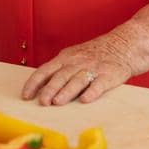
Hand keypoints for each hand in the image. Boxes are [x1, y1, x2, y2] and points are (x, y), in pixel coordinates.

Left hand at [21, 31, 141, 105]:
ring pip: (77, 80)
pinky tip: (86, 100)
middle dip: (49, 89)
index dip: (34, 83)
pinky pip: (99, 84)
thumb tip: (39, 89)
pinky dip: (92, 92)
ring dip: (66, 91)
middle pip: (60, 76)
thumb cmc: (93, 55)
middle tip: (42, 102)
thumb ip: (58, 70)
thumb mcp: (73, 57)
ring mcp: (93, 68)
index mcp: (65, 58)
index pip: (45, 70)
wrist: (123, 46)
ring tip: (58, 102)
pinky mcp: (109, 75)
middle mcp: (77, 62)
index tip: (26, 96)